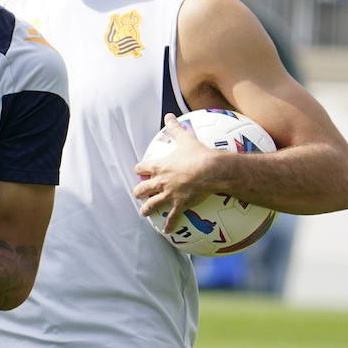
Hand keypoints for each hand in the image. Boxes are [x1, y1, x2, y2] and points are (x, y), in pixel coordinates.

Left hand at [132, 113, 216, 230]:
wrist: (211, 170)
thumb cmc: (198, 153)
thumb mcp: (185, 138)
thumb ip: (175, 128)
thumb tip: (169, 115)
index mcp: (160, 166)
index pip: (143, 167)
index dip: (140, 169)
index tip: (139, 170)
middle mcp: (161, 182)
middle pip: (142, 188)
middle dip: (139, 191)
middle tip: (137, 193)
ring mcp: (169, 194)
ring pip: (152, 204)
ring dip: (147, 209)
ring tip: (143, 213)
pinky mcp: (180, 204)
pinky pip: (172, 218)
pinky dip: (169, 225)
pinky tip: (166, 231)